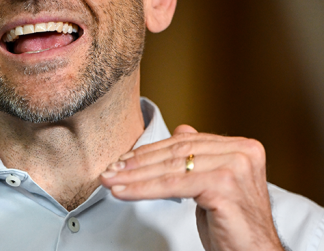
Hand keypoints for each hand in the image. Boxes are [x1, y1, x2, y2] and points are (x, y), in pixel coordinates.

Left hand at [99, 125, 283, 250]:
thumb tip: (181, 130)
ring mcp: (235, 168)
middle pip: (177, 154)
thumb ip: (202, 156)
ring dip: (134, 177)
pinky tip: (124, 192)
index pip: (186, 142)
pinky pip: (172, 186)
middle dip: (138, 163)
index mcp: (242, 147)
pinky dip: (143, 189)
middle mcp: (242, 152)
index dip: (151, 150)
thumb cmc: (234, 223)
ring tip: (111, 181)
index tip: (123, 159)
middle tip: (111, 170)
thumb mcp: (215, 183)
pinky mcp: (224, 187)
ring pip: (171, 169)